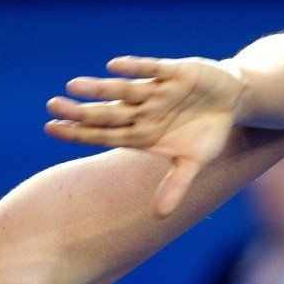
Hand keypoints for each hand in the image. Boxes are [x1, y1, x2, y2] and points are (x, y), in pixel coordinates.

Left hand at [45, 56, 245, 217]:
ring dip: (100, 88)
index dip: (78, 133)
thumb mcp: (193, 162)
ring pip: (124, 91)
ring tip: (74, 86)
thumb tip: (160, 217)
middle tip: (52, 105)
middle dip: (80, 111)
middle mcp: (142, 112)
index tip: (51, 128)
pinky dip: (135, 68)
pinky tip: (114, 66)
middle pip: (106, 113)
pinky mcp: (175, 72)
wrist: (232, 101)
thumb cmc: (205, 134)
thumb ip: (175, 185)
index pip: (102, 135)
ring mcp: (156, 92)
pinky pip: (152, 69)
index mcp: (140, 134)